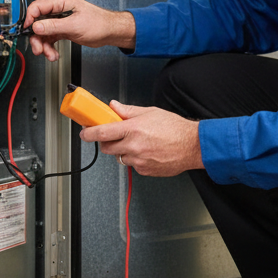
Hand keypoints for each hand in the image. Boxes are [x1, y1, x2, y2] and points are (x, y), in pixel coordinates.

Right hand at [23, 0, 135, 60]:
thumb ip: (54, 26)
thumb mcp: (74, 25)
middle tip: (39, 49)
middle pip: (37, 23)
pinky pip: (49, 38)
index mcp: (60, 1)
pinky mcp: (61, 29)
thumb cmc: (99, 23)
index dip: (29, 20)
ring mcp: (59, 19)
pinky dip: (50, 47)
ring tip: (50, 55)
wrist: (109, 32)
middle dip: (37, 38)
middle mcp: (58, 9)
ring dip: (44, 46)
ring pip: (42, 33)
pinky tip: (54, 54)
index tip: (27, 31)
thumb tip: (36, 26)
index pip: (37, 7)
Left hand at [81, 102, 202, 176]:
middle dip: (107, 141)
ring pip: (120, 157)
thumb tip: (115, 106)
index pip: (102, 132)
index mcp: (133, 129)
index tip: (84, 132)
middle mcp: (134, 146)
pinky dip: (135, 159)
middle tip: (114, 135)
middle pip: (107, 147)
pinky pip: (132, 165)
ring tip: (138, 143)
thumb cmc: (176, 129)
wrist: (193, 146)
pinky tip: (147, 151)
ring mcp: (138, 161)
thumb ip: (128, 111)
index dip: (89, 133)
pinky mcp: (144, 171)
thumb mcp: (151, 112)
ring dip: (123, 150)